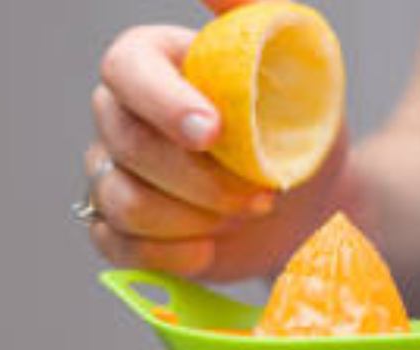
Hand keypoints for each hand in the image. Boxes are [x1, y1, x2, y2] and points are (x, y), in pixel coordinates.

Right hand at [84, 1, 346, 280]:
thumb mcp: (297, 62)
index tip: (213, 132)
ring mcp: (112, 174)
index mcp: (153, 61)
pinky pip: (117, 246)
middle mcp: (118, 114)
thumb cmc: (298, 125)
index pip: (127, 69)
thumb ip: (256, 15)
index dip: (163, 102)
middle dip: (199, 179)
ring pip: (121, 201)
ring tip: (244, 215)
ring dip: (192, 219)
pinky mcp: (120, 230)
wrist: (307, 199)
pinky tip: (208, 250)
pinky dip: (168, 255)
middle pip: (126, 145)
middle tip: (261, 192)